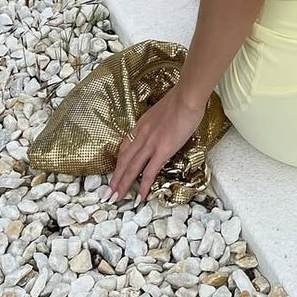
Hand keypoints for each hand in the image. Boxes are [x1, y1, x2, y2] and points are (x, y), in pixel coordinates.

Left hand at [107, 86, 206, 203]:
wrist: (187, 96)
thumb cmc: (181, 99)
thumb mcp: (162, 110)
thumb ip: (157, 122)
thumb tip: (162, 128)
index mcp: (141, 125)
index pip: (125, 147)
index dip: (119, 162)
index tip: (115, 173)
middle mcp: (142, 135)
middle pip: (124, 160)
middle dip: (115, 178)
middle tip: (108, 194)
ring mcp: (151, 144)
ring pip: (132, 168)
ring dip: (123, 185)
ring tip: (117, 199)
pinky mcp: (162, 150)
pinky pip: (149, 172)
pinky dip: (143, 186)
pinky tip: (140, 197)